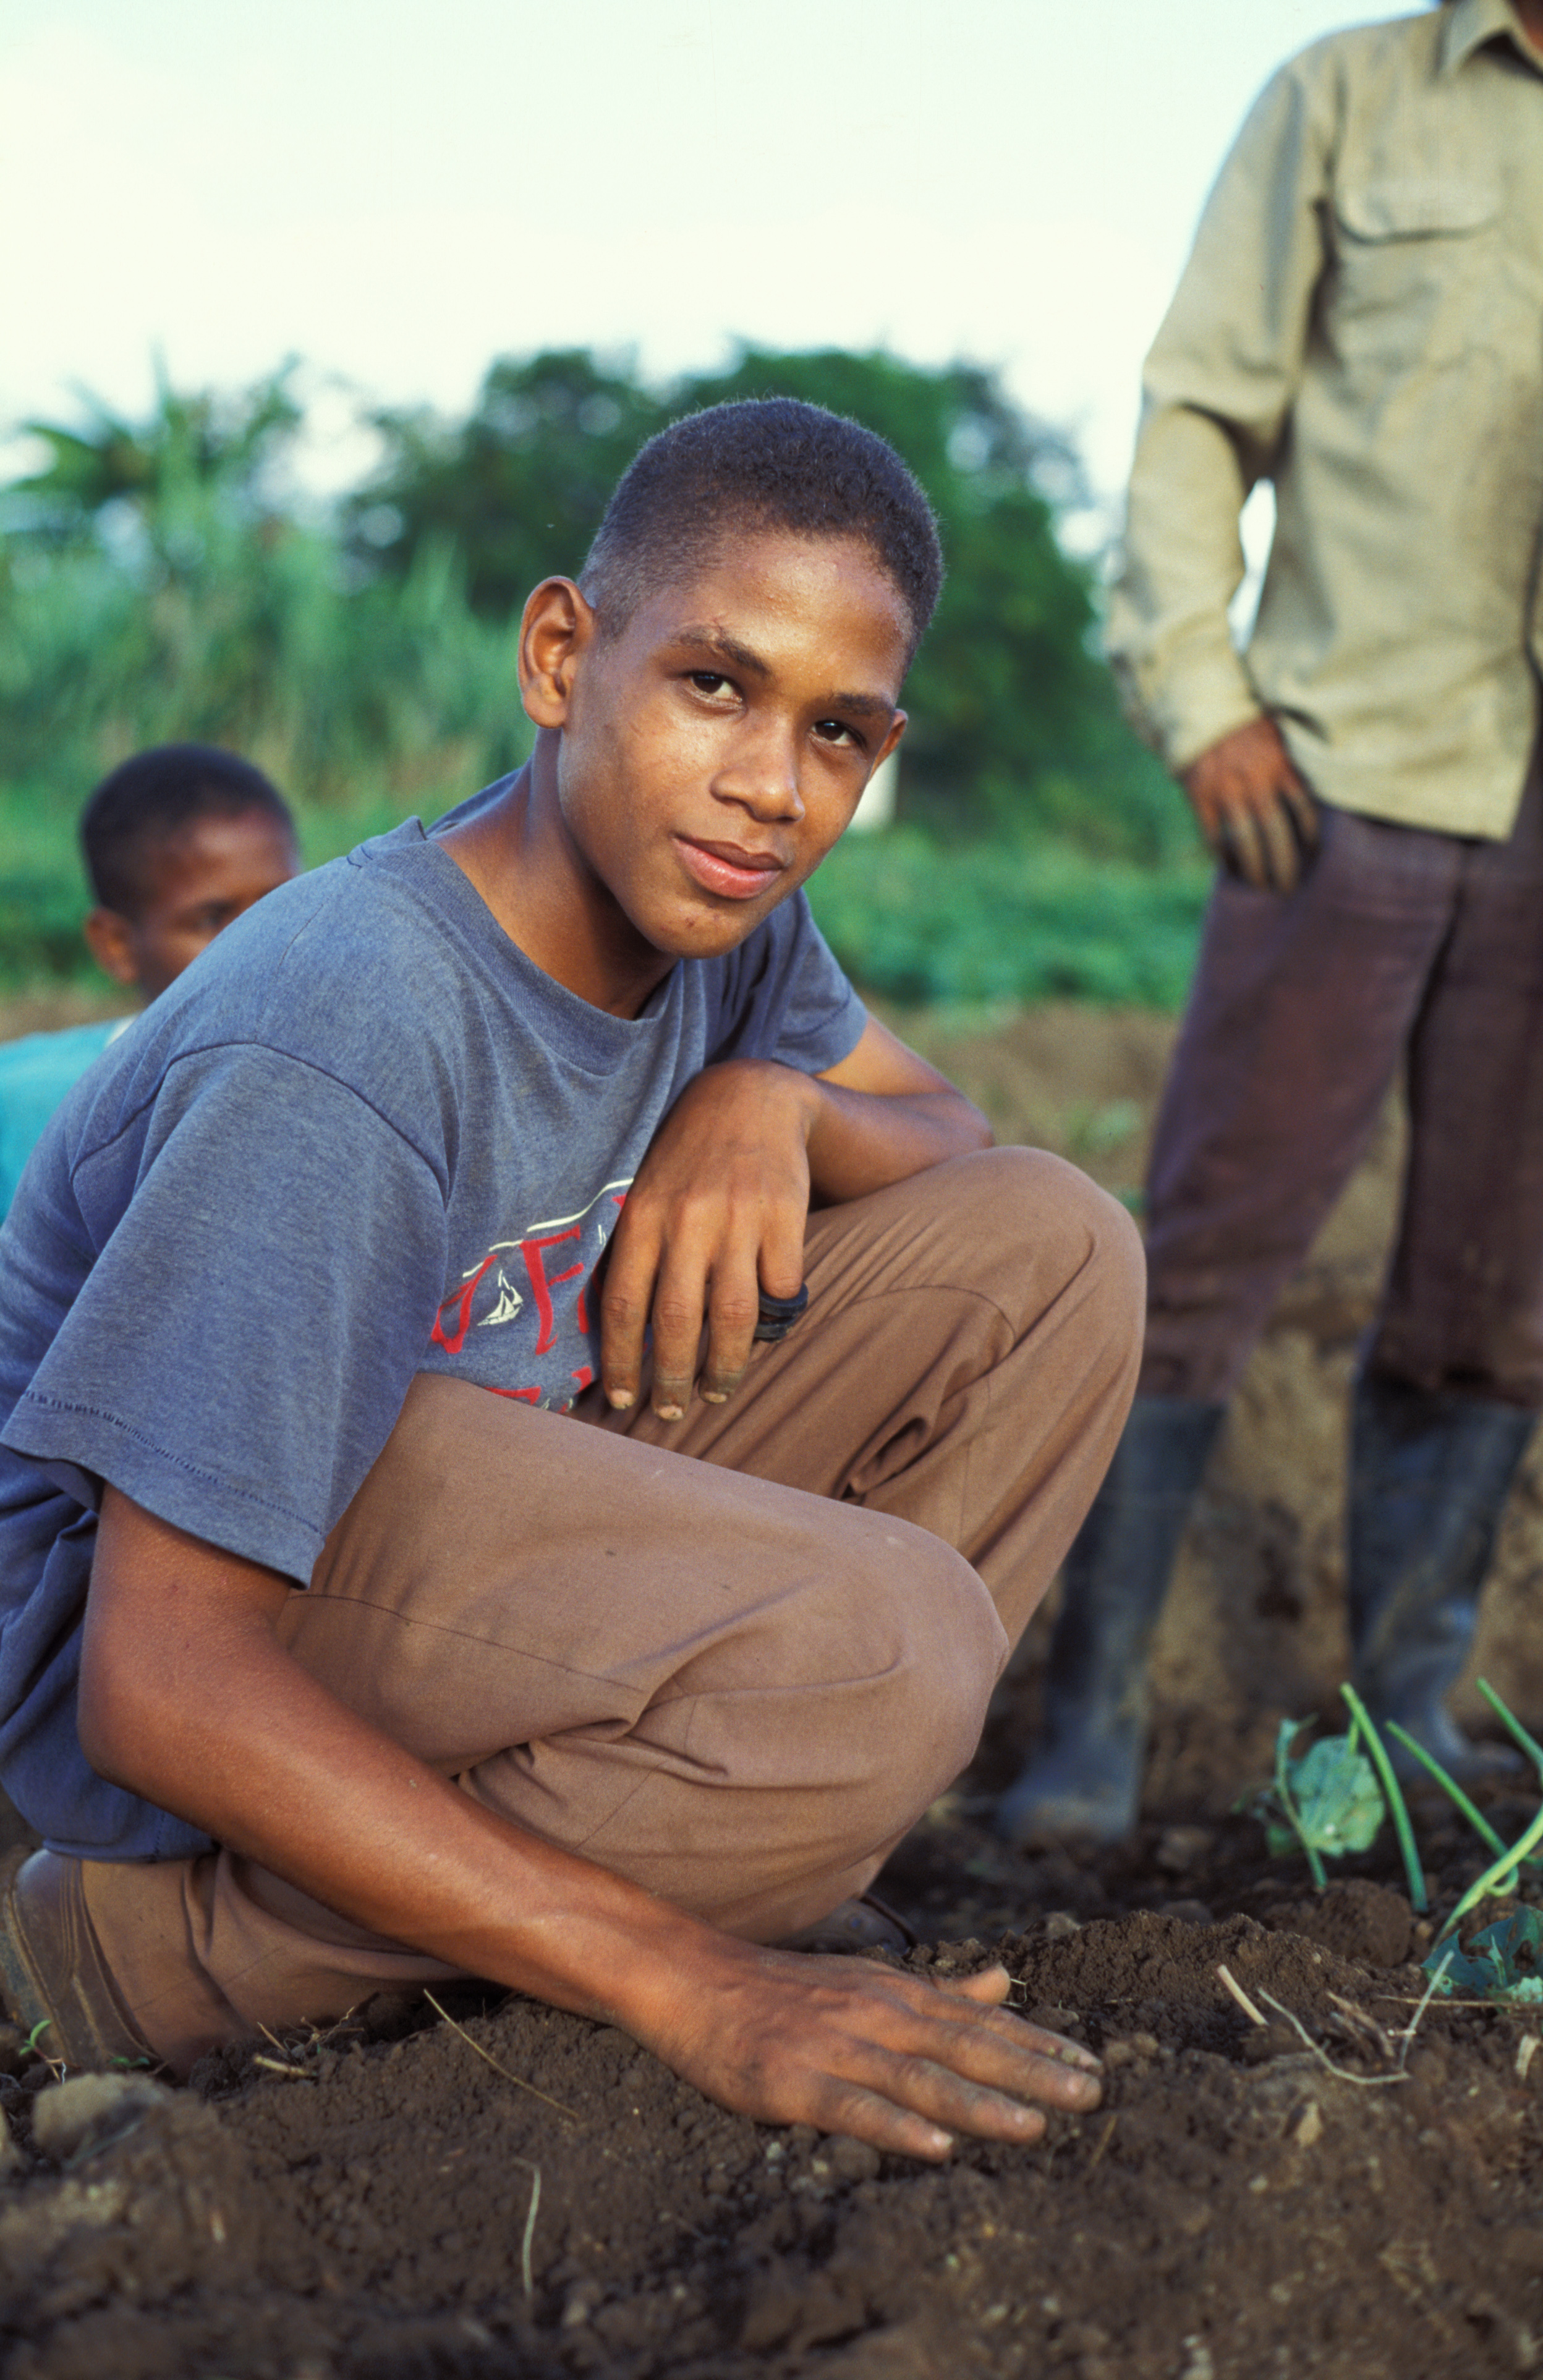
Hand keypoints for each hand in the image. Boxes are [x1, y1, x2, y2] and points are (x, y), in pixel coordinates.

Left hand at [600, 1059, 816, 1419]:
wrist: (747, 1096)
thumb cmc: (685, 1158)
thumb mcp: (643, 1190)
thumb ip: (633, 1250)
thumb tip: (618, 1333)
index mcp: (642, 1216)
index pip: (622, 1303)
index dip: (619, 1360)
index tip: (621, 1399)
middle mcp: (688, 1219)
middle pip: (677, 1322)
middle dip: (672, 1379)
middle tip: (671, 1411)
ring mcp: (739, 1217)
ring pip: (734, 1316)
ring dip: (726, 1366)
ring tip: (718, 1389)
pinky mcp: (785, 1214)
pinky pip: (782, 1285)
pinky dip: (776, 1314)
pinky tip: (766, 1327)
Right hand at [631, 1938, 1101, 2160]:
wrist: (694, 1980)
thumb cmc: (784, 1987)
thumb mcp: (867, 1979)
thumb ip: (939, 1990)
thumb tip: (1005, 1982)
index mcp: (896, 1994)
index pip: (981, 2021)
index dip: (1038, 2045)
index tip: (1091, 2066)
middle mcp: (877, 2015)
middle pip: (966, 2046)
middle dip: (1031, 2072)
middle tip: (1090, 2095)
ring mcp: (838, 2047)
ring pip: (920, 2077)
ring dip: (980, 2102)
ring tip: (1033, 2127)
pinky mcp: (798, 2082)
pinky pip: (855, 2107)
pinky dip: (897, 2125)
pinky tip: (935, 2145)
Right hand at [1180, 716, 1317, 890]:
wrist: (1201, 709)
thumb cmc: (1246, 722)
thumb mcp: (1279, 734)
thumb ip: (1294, 762)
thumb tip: (1316, 797)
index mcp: (1281, 764)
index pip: (1304, 810)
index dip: (1310, 839)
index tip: (1313, 858)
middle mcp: (1257, 781)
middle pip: (1277, 835)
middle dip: (1284, 866)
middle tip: (1288, 888)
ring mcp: (1227, 791)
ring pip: (1245, 841)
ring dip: (1255, 869)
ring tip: (1261, 886)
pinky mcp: (1201, 797)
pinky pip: (1215, 836)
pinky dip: (1223, 856)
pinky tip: (1231, 868)